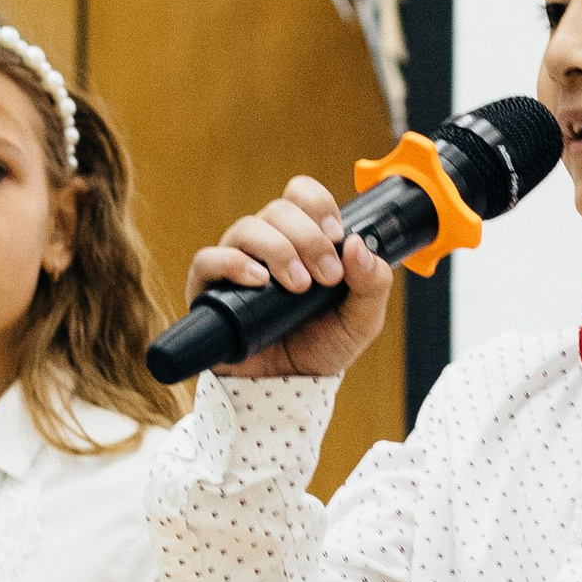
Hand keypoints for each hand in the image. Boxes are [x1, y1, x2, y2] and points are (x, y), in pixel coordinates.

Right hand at [186, 175, 391, 380]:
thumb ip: (372, 283)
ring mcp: (235, 263)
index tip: (336, 234)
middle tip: (327, 275)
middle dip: (308, 238)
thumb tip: (358, 245)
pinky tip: (259, 281)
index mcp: (301, 240)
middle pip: (278, 210)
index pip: (300, 195)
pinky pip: (209, 259)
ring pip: (247, 228)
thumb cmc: (321, 346)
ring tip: (298, 285)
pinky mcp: (209, 288)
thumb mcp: (362, 319)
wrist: (288, 386)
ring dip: (278, 250)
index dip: (318, 204)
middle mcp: (266, 244)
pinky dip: (234, 264)